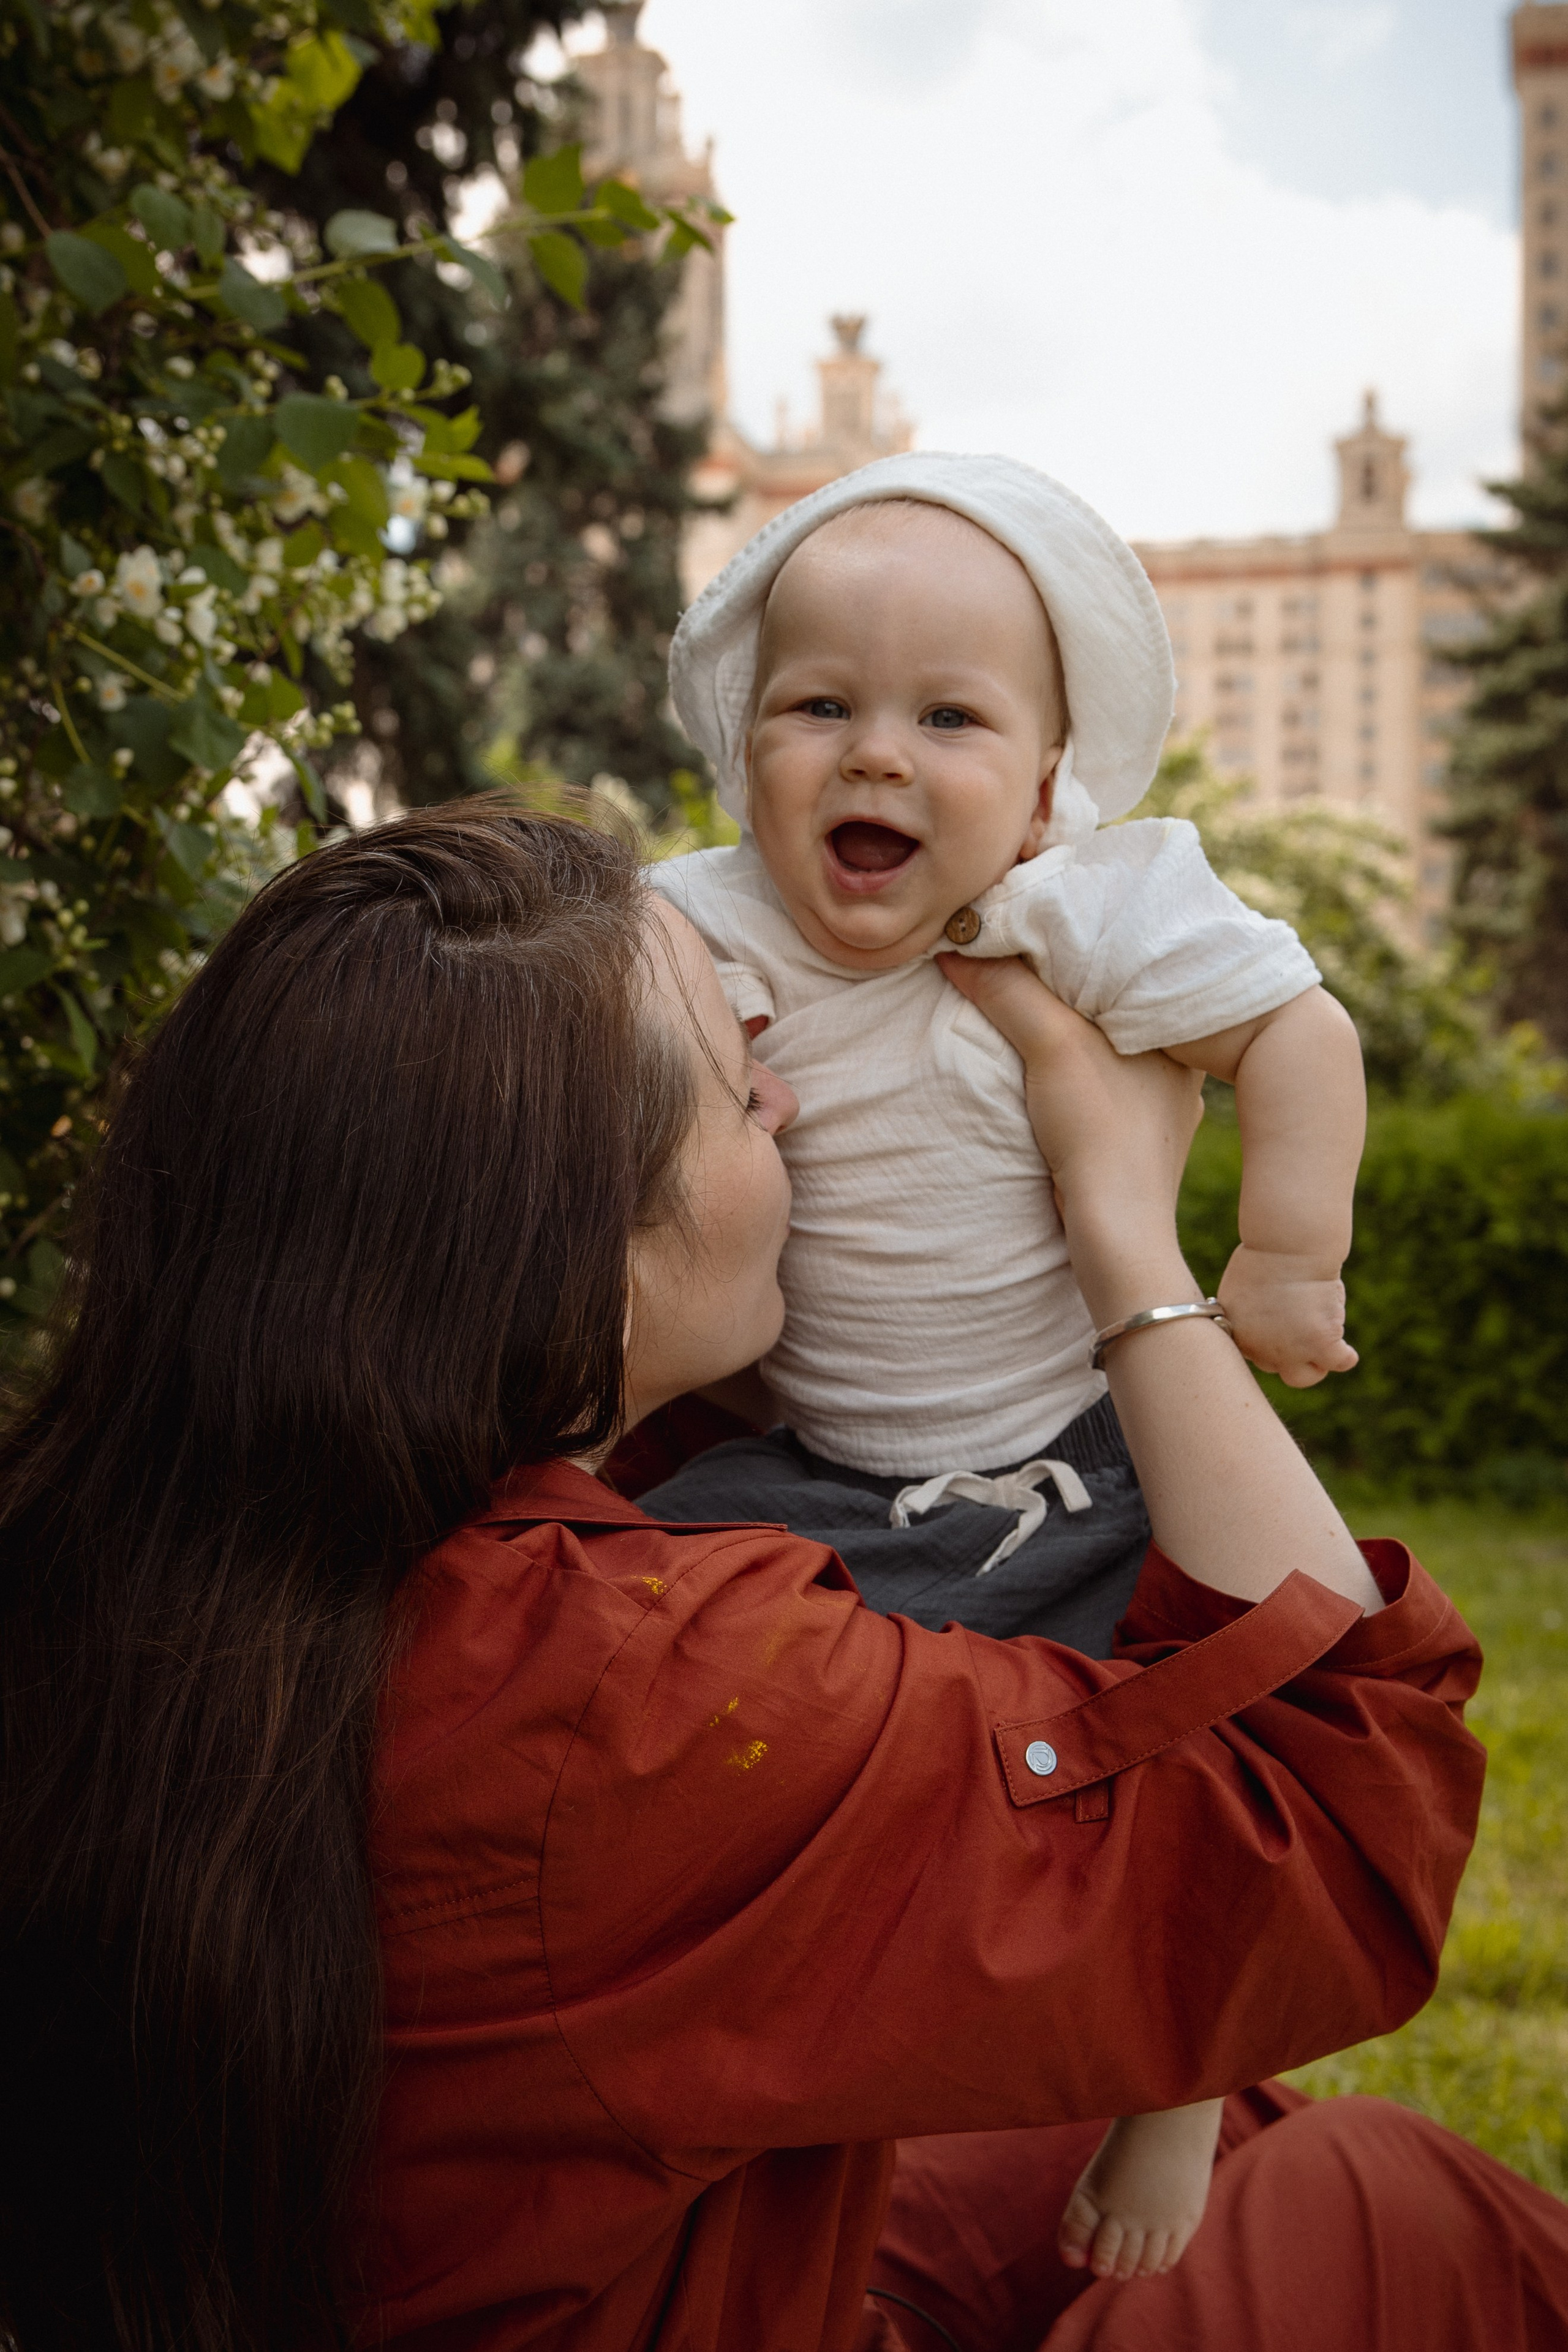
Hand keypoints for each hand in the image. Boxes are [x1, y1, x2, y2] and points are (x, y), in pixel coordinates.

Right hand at [937, 955, 1204, 1326]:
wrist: (1117, 1236)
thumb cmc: (1101, 1134)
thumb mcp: (1051, 1044)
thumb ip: (1007, 988)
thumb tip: (956, 943)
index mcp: (1181, 1027)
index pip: (1133, 960)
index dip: (1088, 935)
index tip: (1043, 917)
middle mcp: (1184, 1061)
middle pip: (1120, 998)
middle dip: (1075, 977)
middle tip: (1027, 947)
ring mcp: (1163, 1103)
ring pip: (1112, 1039)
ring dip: (1071, 1022)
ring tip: (1026, 995)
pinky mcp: (1138, 1135)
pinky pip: (1104, 1076)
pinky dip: (1073, 1060)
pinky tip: (1046, 1057)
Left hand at [1057, 2102, 1221, 2281]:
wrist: (1166, 2123)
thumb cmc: (1124, 2154)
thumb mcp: (1093, 2183)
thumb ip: (1078, 2222)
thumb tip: (1071, 2261)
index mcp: (1106, 2204)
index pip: (1100, 2254)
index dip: (1099, 2262)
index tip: (1099, 2265)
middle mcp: (1134, 2216)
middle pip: (1124, 2263)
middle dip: (1118, 2268)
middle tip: (1116, 2268)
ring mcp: (1162, 2219)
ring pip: (1147, 2264)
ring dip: (1138, 2268)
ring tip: (1134, 2265)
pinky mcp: (1186, 2219)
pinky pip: (1171, 2257)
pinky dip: (1160, 2263)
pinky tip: (1153, 2260)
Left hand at [1218, 1245, 1357, 1386]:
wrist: (1289, 1247)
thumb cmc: (1265, 1255)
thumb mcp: (1239, 1289)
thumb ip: (1244, 1314)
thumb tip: (1255, 1323)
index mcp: (1240, 1337)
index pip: (1256, 1355)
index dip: (1270, 1342)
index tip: (1280, 1326)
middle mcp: (1263, 1351)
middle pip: (1277, 1367)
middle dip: (1288, 1353)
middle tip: (1299, 1331)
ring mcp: (1292, 1351)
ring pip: (1307, 1376)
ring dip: (1315, 1362)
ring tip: (1321, 1343)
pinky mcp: (1321, 1343)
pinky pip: (1339, 1362)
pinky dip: (1345, 1356)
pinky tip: (1345, 1350)